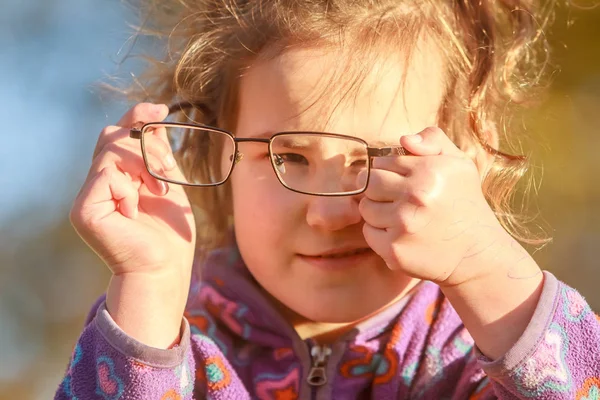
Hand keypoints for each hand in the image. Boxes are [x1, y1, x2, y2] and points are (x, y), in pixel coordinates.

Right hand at [70, 103, 195, 346]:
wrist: (165, 268)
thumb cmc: (169, 232)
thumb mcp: (169, 182)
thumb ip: (157, 153)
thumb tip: (153, 118)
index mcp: (118, 176)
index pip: (118, 134)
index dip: (136, 116)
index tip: (161, 108)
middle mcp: (99, 183)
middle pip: (111, 136)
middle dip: (145, 143)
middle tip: (169, 167)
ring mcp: (88, 196)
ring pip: (110, 152)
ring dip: (144, 165)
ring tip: (160, 190)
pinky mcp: (83, 209)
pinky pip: (105, 175)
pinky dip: (128, 187)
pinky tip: (135, 210)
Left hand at [359, 127, 508, 286]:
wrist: (477, 254)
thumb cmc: (464, 204)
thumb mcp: (459, 164)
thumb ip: (433, 140)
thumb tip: (403, 139)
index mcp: (429, 170)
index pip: (382, 161)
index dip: (389, 170)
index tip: (401, 181)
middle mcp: (416, 196)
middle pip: (368, 182)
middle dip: (378, 188)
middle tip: (395, 198)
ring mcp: (403, 224)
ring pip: (365, 208)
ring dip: (377, 211)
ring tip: (400, 216)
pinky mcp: (394, 249)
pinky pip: (368, 232)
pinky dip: (379, 233)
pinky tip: (400, 234)